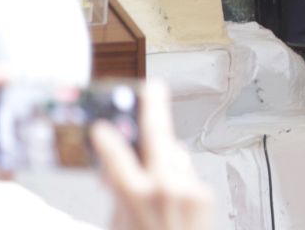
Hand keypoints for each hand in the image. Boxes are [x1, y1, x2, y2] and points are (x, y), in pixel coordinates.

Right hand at [91, 81, 211, 229]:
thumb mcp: (118, 225)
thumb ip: (118, 195)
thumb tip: (112, 170)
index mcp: (136, 199)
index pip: (117, 161)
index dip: (108, 141)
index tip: (101, 126)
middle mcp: (165, 190)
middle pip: (159, 139)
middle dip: (155, 110)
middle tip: (153, 88)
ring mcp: (188, 190)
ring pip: (173, 156)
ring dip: (162, 158)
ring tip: (153, 184)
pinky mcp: (204, 195)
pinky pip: (184, 174)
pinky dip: (175, 177)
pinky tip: (170, 197)